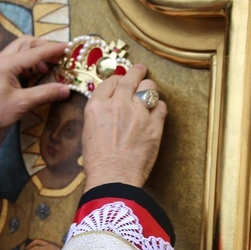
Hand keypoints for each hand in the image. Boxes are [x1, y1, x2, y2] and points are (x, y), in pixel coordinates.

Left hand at [0, 37, 69, 159]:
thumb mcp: (22, 103)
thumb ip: (45, 93)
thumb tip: (66, 90)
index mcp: (6, 64)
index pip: (36, 51)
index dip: (54, 49)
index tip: (70, 48)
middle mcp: (0, 59)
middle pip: (26, 43)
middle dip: (44, 48)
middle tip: (58, 59)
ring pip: (19, 50)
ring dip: (35, 56)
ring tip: (46, 70)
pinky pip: (13, 60)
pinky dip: (26, 63)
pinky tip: (32, 76)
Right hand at [82, 64, 166, 189]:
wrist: (112, 178)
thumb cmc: (97, 162)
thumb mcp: (88, 131)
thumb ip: (100, 113)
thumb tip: (110, 105)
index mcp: (97, 106)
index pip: (110, 81)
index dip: (117, 80)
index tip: (121, 81)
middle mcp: (118, 105)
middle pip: (131, 77)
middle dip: (136, 72)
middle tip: (140, 70)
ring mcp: (138, 113)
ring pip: (149, 88)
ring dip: (148, 89)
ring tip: (148, 93)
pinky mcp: (154, 125)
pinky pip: (161, 106)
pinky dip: (158, 108)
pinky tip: (154, 113)